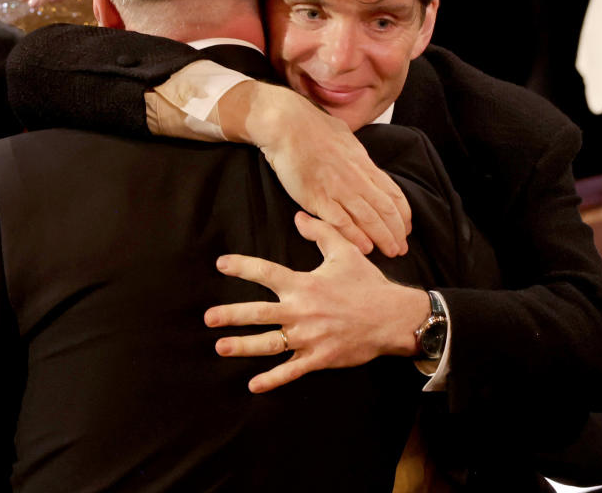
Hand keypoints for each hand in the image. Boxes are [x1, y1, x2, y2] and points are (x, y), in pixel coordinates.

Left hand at [204, 212, 428, 392]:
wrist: (392, 317)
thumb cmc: (367, 283)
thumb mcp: (346, 251)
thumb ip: (320, 232)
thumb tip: (298, 216)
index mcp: (305, 284)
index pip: (267, 273)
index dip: (243, 267)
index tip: (221, 264)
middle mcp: (303, 311)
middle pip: (260, 313)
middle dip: (232, 315)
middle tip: (208, 317)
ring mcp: (310, 337)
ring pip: (270, 343)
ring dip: (243, 346)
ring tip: (220, 347)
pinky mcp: (319, 357)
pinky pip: (292, 370)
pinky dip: (272, 379)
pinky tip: (253, 385)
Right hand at [224, 81, 411, 256]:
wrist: (288, 125)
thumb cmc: (313, 128)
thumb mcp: (346, 139)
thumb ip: (358, 157)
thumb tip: (366, 164)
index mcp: (364, 164)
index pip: (393, 193)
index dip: (403, 214)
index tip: (406, 228)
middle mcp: (355, 177)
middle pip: (384, 210)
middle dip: (397, 231)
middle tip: (401, 249)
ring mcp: (337, 188)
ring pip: (367, 218)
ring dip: (382, 238)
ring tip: (390, 252)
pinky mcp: (317, 197)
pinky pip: (340, 221)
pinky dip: (354, 236)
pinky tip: (364, 248)